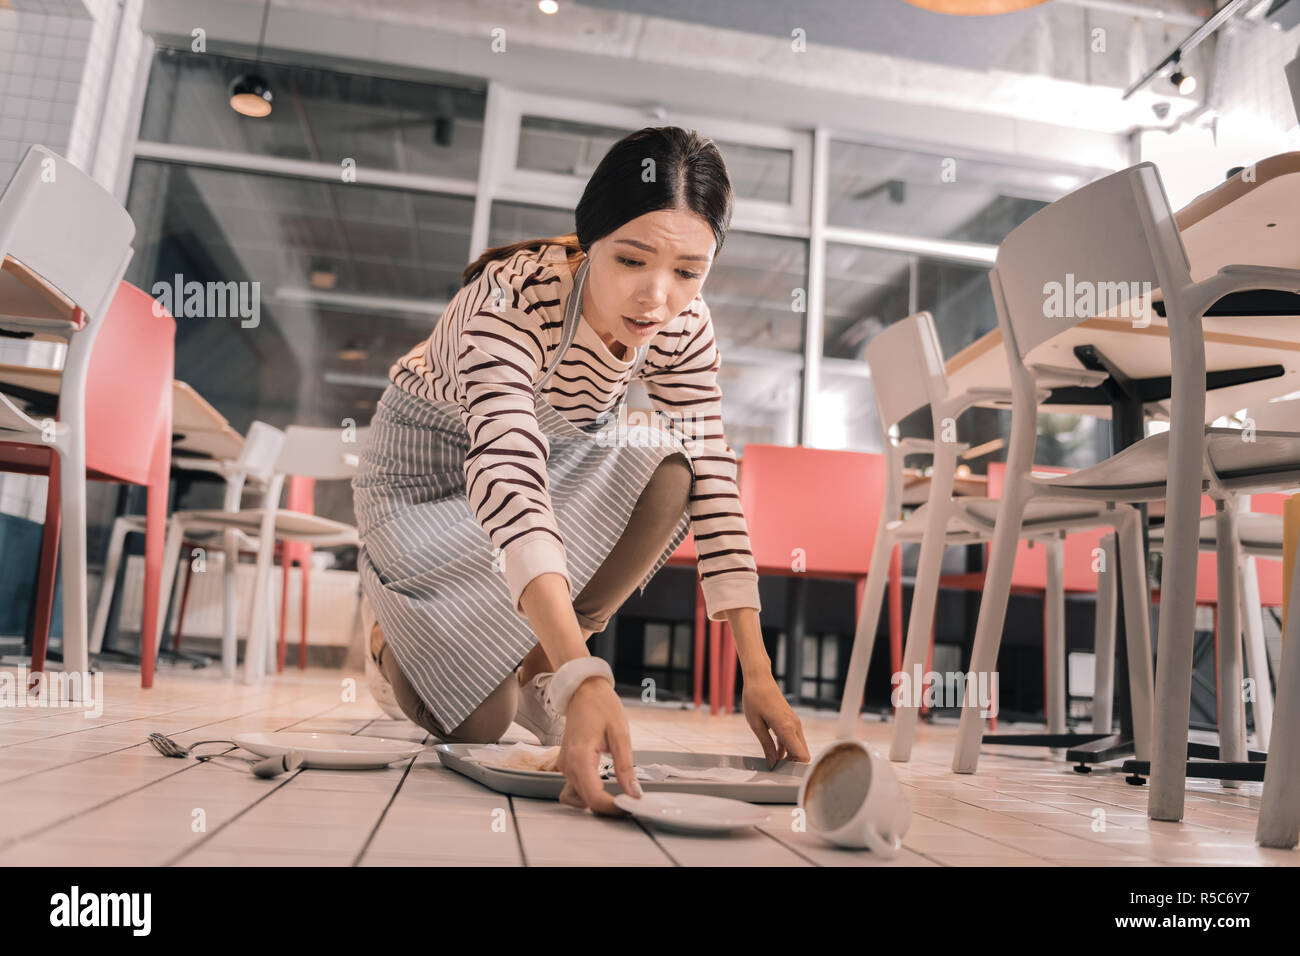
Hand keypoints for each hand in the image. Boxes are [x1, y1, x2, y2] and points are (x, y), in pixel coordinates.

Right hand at [555, 676, 641, 814]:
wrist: (584, 690)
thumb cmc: (602, 706)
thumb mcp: (620, 734)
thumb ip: (625, 767)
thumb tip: (634, 792)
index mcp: (580, 758)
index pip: (593, 797)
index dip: (612, 807)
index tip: (630, 806)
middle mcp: (568, 765)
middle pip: (585, 800)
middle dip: (607, 805)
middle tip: (630, 800)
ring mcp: (564, 765)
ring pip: (578, 797)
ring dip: (597, 800)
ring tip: (618, 793)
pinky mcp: (566, 764)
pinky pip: (575, 787)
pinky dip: (589, 792)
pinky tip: (605, 785)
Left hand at [742, 675, 810, 768]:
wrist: (759, 679)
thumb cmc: (755, 699)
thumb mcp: (756, 725)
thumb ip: (766, 746)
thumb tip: (772, 764)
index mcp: (787, 728)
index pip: (802, 755)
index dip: (797, 768)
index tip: (786, 776)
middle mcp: (795, 726)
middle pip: (803, 754)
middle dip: (794, 765)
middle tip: (778, 773)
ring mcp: (795, 723)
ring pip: (799, 747)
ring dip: (790, 757)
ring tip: (775, 766)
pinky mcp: (791, 721)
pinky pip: (793, 739)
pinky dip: (787, 748)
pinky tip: (774, 754)